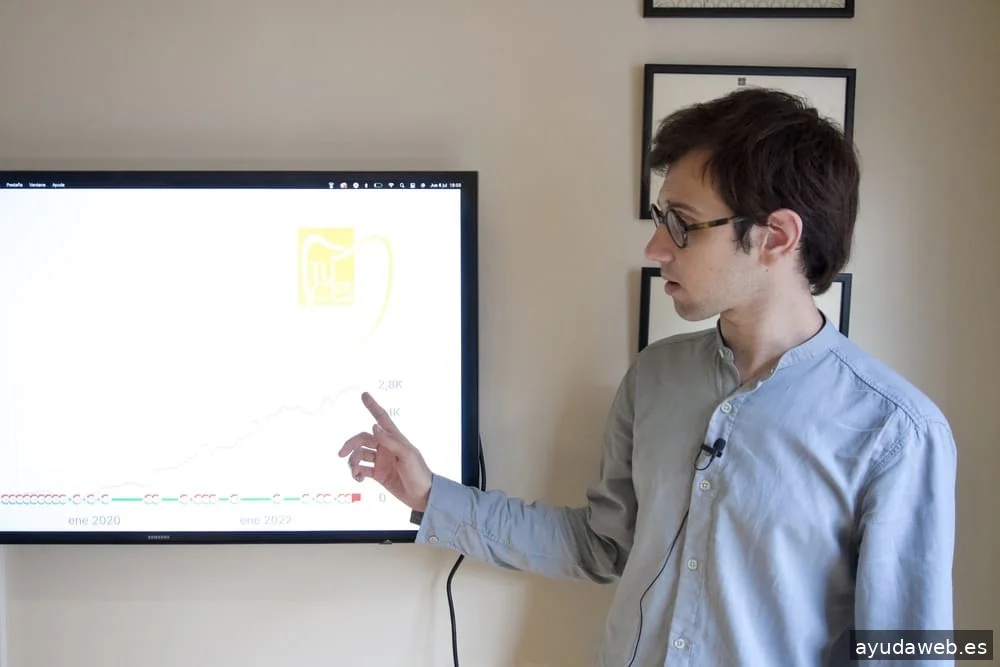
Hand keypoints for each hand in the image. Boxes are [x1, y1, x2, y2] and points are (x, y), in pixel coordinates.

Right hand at [338, 391, 432, 511]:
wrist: (422, 496)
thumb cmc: (418, 473)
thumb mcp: (407, 455)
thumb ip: (390, 441)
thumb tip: (373, 427)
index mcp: (394, 439)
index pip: (381, 418)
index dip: (373, 406)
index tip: (364, 395)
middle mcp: (385, 447)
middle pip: (362, 439)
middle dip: (350, 444)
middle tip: (341, 454)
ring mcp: (381, 461)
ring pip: (359, 455)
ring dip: (353, 462)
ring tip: (355, 472)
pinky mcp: (378, 474)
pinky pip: (362, 470)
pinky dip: (356, 473)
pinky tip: (358, 479)